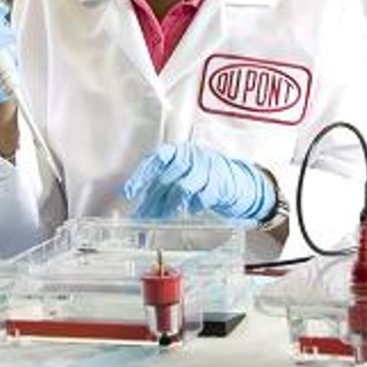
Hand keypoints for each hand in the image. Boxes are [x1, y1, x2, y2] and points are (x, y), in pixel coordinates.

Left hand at [122, 142, 274, 220]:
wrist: (238, 180)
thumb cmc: (205, 176)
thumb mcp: (184, 171)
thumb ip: (165, 182)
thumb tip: (141, 202)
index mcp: (180, 150)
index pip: (156, 159)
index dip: (141, 175)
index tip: (128, 192)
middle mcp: (192, 156)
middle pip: (166, 177)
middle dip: (152, 198)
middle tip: (142, 215)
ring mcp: (207, 169)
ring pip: (181, 188)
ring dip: (169, 205)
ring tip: (162, 216)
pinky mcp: (220, 184)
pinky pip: (201, 198)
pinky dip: (193, 206)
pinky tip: (190, 210)